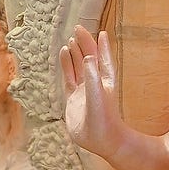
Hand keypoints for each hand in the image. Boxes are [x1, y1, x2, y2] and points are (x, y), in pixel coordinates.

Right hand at [59, 25, 126, 156]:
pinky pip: (69, 77)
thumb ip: (92, 76)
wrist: (101, 141)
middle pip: (90, 58)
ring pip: (78, 67)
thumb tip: (88, 56)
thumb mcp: (98, 95)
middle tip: (78, 28)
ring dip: (75, 54)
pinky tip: (62, 56)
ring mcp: (84, 90)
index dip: (102, 46)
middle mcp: (95, 83)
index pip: (104, 58)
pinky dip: (66, 66)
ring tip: (70, 40)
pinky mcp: (73, 98)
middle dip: (85, 44)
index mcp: (106, 80)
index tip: (101, 32)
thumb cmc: (104, 119)